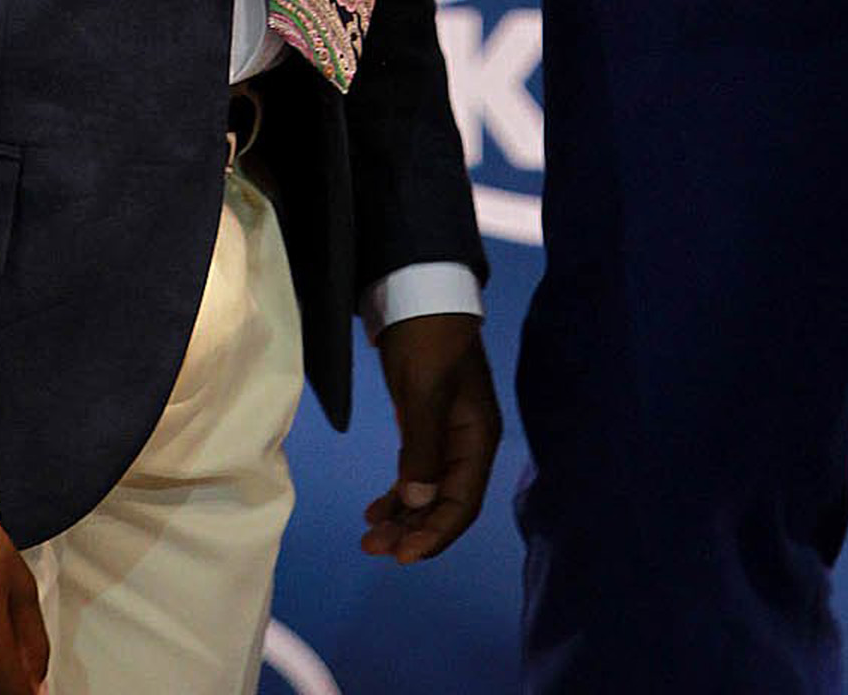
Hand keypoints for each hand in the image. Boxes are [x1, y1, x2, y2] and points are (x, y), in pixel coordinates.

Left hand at [361, 313, 501, 564]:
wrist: (417, 291)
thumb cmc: (427, 336)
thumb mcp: (425, 388)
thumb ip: (423, 445)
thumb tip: (417, 501)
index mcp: (477, 436)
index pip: (462, 502)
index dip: (434, 533)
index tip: (402, 556)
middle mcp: (466, 443)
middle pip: (445, 504)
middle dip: (413, 531)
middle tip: (374, 547)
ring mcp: (446, 436)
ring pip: (428, 494)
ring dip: (402, 518)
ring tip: (369, 537)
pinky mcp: (425, 427)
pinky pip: (416, 475)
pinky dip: (398, 496)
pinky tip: (375, 510)